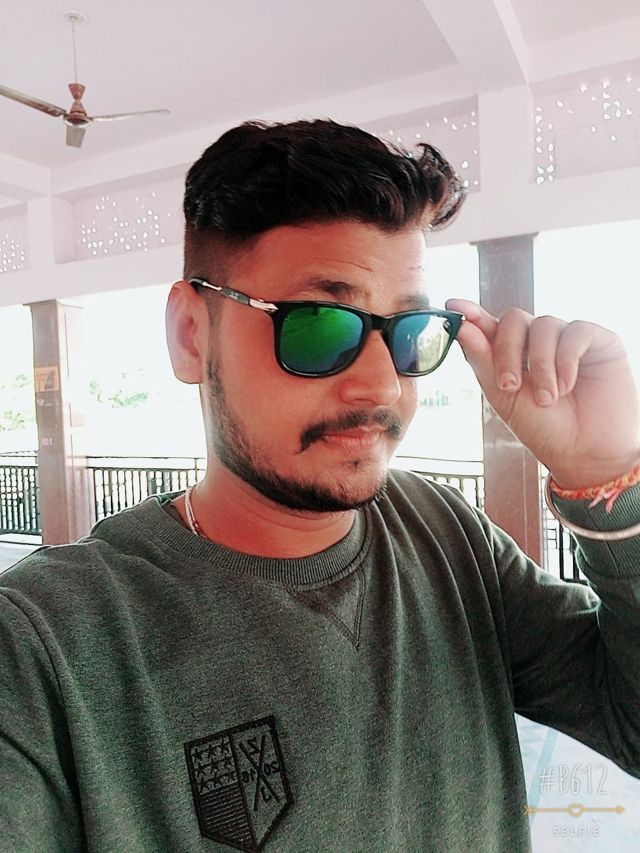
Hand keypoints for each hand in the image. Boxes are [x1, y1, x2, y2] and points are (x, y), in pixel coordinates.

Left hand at [446, 299, 639, 489]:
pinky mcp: (599, 341)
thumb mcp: (504, 397)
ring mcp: (568, 339)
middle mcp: (539, 342)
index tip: (454, 308)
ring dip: (541, 366)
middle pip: (513, 320)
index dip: (472, 314)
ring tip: (547, 399)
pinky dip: (566, 359)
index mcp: (512, 354)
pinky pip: (576, 331)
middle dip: (506, 351)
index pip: (490, 326)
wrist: (585, 454)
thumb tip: (462, 326)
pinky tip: (566, 385)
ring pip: (544, 325)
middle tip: (510, 386)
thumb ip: (483, 361)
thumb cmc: (545, 429)